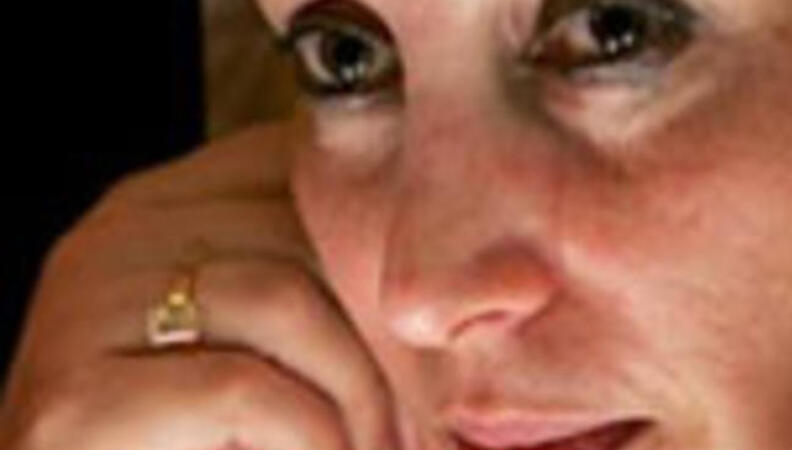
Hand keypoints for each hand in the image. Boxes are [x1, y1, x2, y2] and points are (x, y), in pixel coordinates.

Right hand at [1, 117, 397, 449]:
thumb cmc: (203, 425)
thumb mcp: (265, 332)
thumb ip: (311, 281)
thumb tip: (419, 269)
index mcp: (159, 206)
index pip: (291, 165)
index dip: (377, 229)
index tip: (428, 302)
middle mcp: (115, 236)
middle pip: (298, 229)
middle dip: (384, 322)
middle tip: (432, 391)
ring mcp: (84, 309)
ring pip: (283, 298)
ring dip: (359, 391)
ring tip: (383, 439)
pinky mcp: (76, 400)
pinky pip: (242, 386)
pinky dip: (313, 438)